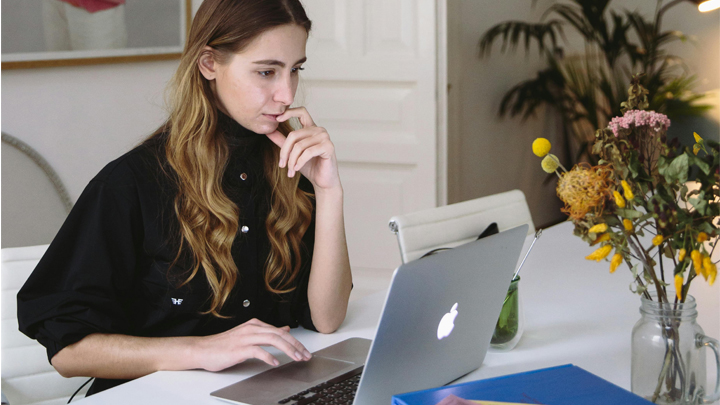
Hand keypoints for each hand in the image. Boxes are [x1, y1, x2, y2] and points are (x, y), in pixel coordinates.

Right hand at [193, 318, 311, 371]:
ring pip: (272, 340)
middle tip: (306, 356)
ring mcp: (245, 338)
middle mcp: (252, 329)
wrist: (202, 350)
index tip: (304, 351)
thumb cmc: (224, 345)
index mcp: (255, 325)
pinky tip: (275, 363)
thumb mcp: (248, 336)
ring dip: (287, 350)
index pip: (280, 332)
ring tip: (296, 358)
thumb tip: (284, 329)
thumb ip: (266, 333)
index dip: (295, 342)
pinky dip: (268, 357)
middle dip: (296, 345)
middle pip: (280, 335)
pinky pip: (257, 351)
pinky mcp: (239, 349)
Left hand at [266, 107, 340, 190]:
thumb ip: (282, 141)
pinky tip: (297, 169)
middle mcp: (319, 130)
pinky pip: (308, 152)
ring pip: (299, 145)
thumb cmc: (310, 166)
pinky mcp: (328, 146)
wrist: (323, 181)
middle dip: (285, 152)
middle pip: (294, 134)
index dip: (289, 112)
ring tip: (290, 170)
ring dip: (292, 160)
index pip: (301, 111)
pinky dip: (300, 162)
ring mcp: (324, 137)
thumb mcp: (293, 153)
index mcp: (311, 128)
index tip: (277, 119)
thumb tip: (268, 131)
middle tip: (281, 165)